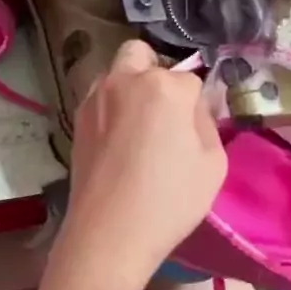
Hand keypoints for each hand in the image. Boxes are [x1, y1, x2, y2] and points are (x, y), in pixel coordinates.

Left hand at [60, 41, 226, 288]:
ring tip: (139, 126)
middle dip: (156, 74)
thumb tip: (194, 110)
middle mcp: (126, 81)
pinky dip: (111, 107)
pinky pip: (99, 98)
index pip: (191, 81)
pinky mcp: (77, 120)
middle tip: (165, 112)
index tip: (196, 132)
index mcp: (165, 87)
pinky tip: (119, 141)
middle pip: (143, 55)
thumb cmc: (170, 201)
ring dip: (129, 87)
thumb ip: (207, 124)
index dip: (197, 105)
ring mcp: (95, 98)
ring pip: (115, 73)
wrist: (109, 234)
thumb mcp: (213, 164)